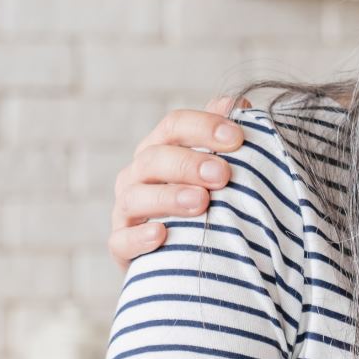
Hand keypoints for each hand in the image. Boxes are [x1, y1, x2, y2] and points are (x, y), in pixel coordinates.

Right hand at [107, 96, 247, 269]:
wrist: (184, 255)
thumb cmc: (204, 203)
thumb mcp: (216, 169)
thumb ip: (223, 139)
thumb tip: (237, 102)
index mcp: (160, 149)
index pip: (174, 126)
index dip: (204, 127)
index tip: (237, 138)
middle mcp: (137, 176)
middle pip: (154, 159)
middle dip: (189, 164)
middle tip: (223, 174)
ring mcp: (125, 211)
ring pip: (135, 197)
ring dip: (169, 197)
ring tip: (201, 203)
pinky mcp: (120, 246)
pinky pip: (121, 240)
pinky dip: (139, 238)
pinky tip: (162, 235)